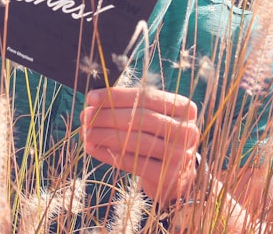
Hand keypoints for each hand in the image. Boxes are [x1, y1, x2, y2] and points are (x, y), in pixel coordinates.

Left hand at [81, 86, 200, 202]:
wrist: (178, 176)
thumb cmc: (159, 137)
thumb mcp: (154, 117)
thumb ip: (130, 106)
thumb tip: (93, 102)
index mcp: (184, 107)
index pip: (146, 97)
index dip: (117, 96)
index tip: (91, 96)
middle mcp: (187, 130)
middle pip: (141, 118)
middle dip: (108, 116)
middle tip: (85, 116)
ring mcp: (179, 154)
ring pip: (135, 141)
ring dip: (105, 135)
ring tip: (86, 133)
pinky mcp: (166, 176)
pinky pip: (131, 163)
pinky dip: (108, 154)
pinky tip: (93, 148)